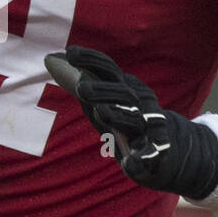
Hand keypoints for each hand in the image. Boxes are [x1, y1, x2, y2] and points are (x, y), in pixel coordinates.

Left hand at [47, 47, 217, 198]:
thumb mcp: (102, 99)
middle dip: (102, 89)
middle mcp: (138, 102)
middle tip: (81, 88)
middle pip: (121, 92)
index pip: (108, 68)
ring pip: (134, 119)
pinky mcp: (156, 151)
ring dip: (118, 115)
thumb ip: (79, 81)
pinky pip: (152, 154)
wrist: (167, 149)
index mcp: (123, 86)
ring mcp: (148, 126)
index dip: (91, 59)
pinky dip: (144, 158)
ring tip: (102, 112)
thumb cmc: (123, 117)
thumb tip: (50, 58)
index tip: (71, 52)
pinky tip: (132, 164)